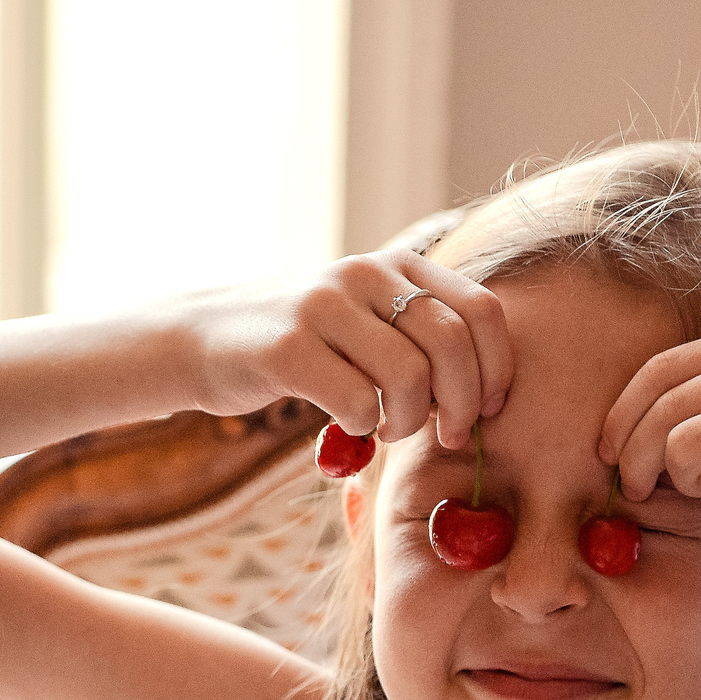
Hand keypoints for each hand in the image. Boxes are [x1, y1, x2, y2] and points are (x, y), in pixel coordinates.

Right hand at [166, 252, 514, 451]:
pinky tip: (348, 426)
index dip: (496, 368)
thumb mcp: (367, 321)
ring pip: (409, 376)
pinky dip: (362, 426)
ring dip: (408, 420)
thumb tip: (488, 393)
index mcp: (398, 265)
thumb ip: (422, 337)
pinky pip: (356, 400)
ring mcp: (324, 306)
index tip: (485, 408)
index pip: (482, 311)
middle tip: (446, 434)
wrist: (204, 340)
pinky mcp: (288, 346)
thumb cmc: (303, 345)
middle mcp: (365, 274)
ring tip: (387, 428)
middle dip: (460, 403)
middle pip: (452, 344)